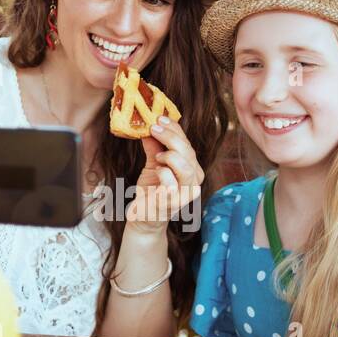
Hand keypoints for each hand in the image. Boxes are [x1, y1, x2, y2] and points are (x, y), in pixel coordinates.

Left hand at [125, 116, 203, 234]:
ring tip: (157, 156)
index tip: (159, 118)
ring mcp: (185, 194)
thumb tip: (148, 125)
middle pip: (188, 152)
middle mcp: (193, 181)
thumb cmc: (151, 191)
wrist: (144, 218)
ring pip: (185, 167)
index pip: (187, 144)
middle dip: (170, 137)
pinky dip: (163, 173)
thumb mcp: (153, 164)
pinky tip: (156, 171)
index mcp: (192, 169)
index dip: (175, 129)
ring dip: (169, 155)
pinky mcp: (172, 204)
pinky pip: (171, 184)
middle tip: (153, 127)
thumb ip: (154, 147)